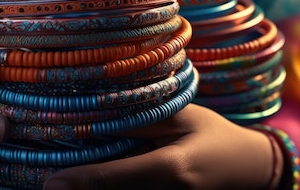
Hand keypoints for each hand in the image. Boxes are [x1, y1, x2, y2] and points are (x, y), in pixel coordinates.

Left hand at [43, 103, 275, 189]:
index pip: (114, 177)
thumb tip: (98, 116)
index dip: (79, 181)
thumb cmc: (215, 135)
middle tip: (51, 179)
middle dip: (83, 186)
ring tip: (71, 177)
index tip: (51, 183)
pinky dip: (115, 187)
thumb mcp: (182, 117)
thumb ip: (142, 119)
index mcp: (171, 169)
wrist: (249, 169)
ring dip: (98, 187)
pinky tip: (103, 174)